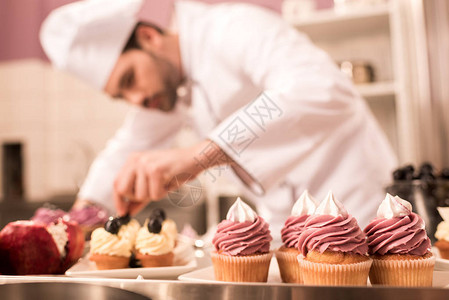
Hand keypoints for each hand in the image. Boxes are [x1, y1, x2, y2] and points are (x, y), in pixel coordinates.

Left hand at [114, 140, 230, 215]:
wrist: (195, 158)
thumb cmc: (177, 170)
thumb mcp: (153, 182)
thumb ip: (139, 196)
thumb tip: (127, 211)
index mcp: (133, 160)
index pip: (117, 183)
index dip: (118, 200)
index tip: (122, 212)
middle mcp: (136, 160)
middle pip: (123, 190)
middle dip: (137, 198)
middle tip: (151, 193)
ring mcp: (145, 164)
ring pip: (140, 195)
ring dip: (155, 195)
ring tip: (165, 184)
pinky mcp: (156, 170)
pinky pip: (154, 195)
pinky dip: (164, 193)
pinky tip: (170, 182)